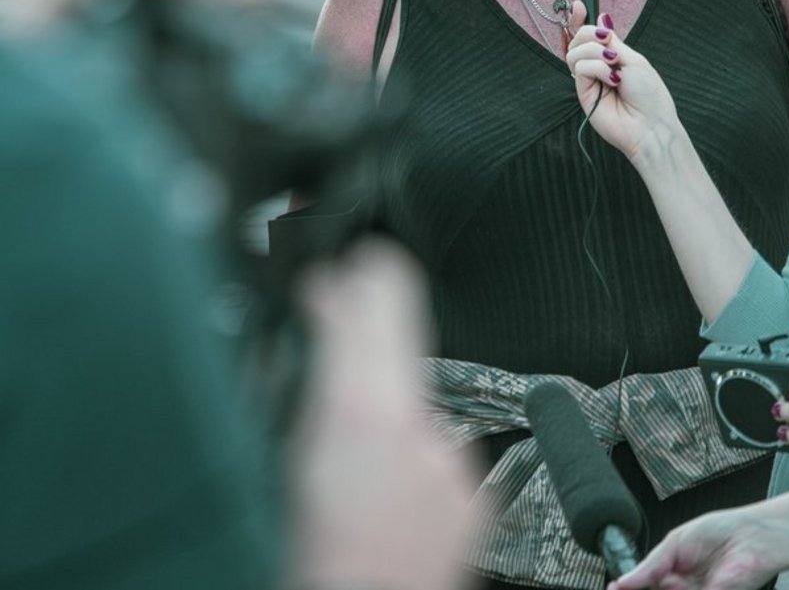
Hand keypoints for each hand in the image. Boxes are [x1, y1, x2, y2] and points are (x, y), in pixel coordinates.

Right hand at [289, 238, 475, 589]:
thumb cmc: (311, 558)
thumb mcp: (284, 461)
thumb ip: (300, 384)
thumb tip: (308, 331)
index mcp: (358, 411)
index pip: (368, 297)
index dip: (350, 269)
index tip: (336, 265)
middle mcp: (416, 424)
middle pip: (403, 322)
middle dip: (371, 303)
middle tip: (351, 286)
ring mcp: (449, 457)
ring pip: (415, 390)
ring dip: (387, 392)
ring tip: (355, 436)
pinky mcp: (470, 486)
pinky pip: (436, 444)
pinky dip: (410, 450)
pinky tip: (385, 482)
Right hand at [565, 5, 681, 164]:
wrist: (650, 125)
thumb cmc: (649, 94)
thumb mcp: (634, 59)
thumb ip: (613, 40)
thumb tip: (602, 16)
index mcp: (612, 55)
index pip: (589, 34)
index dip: (580, 19)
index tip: (579, 6)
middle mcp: (598, 65)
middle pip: (578, 38)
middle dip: (590, 33)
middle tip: (607, 41)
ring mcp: (589, 79)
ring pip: (575, 51)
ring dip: (595, 52)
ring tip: (613, 65)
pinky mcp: (582, 92)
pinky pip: (579, 67)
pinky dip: (597, 68)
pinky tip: (612, 79)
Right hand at [610, 508, 778, 589]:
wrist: (753, 538)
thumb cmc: (720, 531)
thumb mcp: (676, 542)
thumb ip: (651, 565)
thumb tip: (626, 580)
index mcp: (672, 569)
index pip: (645, 583)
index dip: (630, 587)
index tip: (616, 589)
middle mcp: (683, 587)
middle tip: (636, 588)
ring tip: (672, 581)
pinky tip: (680, 584)